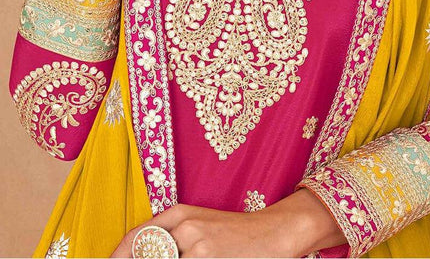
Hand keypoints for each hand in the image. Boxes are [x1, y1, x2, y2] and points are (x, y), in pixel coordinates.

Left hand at [109, 199, 302, 257]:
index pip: (136, 238)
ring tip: (185, 258)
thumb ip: (172, 238)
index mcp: (180, 214)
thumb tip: (141, 254)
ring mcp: (199, 248)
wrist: (272, 233)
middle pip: (148, 256)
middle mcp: (186, 228)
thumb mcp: (200, 226)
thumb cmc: (233, 234)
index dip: (118, 255)